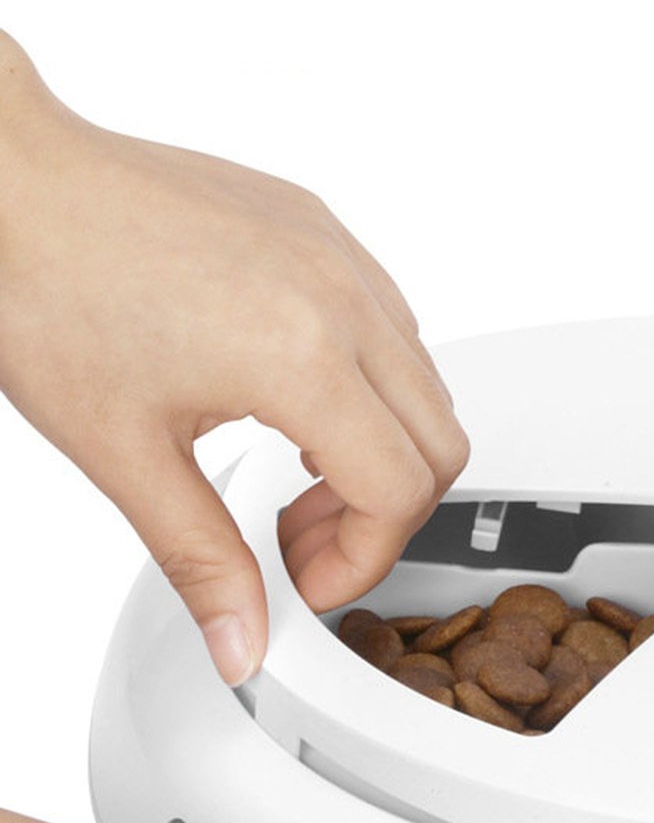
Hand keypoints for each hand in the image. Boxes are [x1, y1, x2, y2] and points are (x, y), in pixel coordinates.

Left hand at [0, 32, 468, 682]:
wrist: (12, 182)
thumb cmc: (46, 287)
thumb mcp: (123, 453)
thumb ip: (203, 561)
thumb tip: (240, 641)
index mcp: (302, 356)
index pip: (400, 491)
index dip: (361, 561)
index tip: (304, 581)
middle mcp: (342, 299)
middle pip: (441, 446)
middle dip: (384, 516)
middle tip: (302, 540)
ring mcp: (341, 258)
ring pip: (429, 386)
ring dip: (385, 450)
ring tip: (297, 473)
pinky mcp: (325, 232)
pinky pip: (396, 325)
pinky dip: (373, 385)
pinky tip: (299, 399)